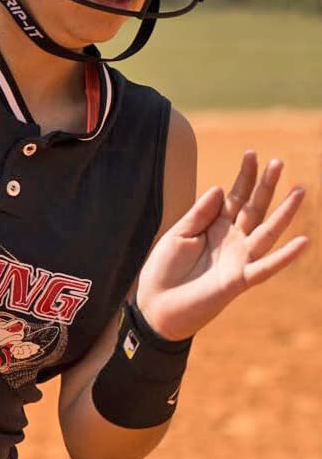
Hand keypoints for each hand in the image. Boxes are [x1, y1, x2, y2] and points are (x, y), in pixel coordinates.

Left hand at [136, 151, 307, 341]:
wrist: (156, 305)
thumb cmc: (164, 270)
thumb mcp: (177, 235)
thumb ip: (199, 214)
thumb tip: (220, 188)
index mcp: (214, 227)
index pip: (234, 197)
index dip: (244, 176)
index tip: (252, 153)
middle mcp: (231, 240)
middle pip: (253, 208)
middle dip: (265, 185)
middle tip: (278, 161)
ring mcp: (238, 259)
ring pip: (266, 231)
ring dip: (284, 212)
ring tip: (300, 190)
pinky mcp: (238, 280)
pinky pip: (265, 267)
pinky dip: (284, 256)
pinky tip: (302, 241)